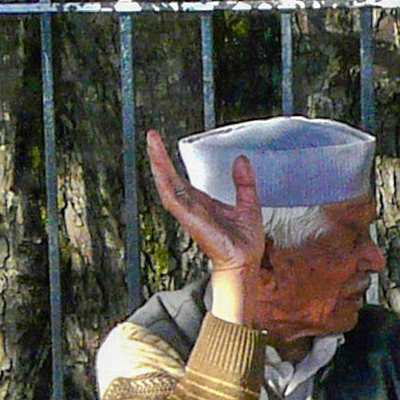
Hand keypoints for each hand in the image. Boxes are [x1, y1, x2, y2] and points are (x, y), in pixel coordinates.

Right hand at [146, 129, 264, 325]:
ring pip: (167, 185)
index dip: (170, 162)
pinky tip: (160, 170)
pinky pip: (174, 200)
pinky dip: (166, 184)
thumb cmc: (245, 242)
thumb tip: (241, 160)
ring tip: (152, 145)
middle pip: (169, 178)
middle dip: (159, 157)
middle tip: (151, 135)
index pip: (180, 179)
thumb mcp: (248, 204)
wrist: (246, 263)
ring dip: (159, 165)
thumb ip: (244, 183)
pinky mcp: (191, 220)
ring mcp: (189, 213)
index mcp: (202, 203)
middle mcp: (192, 207)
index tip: (162, 143)